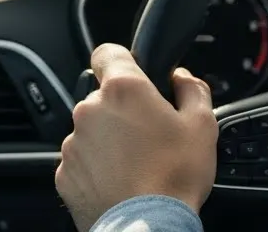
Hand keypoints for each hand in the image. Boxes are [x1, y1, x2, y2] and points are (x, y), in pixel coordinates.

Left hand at [56, 44, 217, 229]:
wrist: (147, 227)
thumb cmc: (175, 177)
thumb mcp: (203, 125)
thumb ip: (192, 89)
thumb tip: (183, 79)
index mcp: (123, 90)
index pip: (107, 52)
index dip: (121, 60)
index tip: (133, 74)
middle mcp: (90, 110)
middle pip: (104, 97)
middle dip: (123, 110)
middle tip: (149, 133)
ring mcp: (73, 143)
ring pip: (92, 130)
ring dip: (110, 139)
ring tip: (137, 163)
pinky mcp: (65, 173)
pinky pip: (82, 160)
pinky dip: (98, 166)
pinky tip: (122, 180)